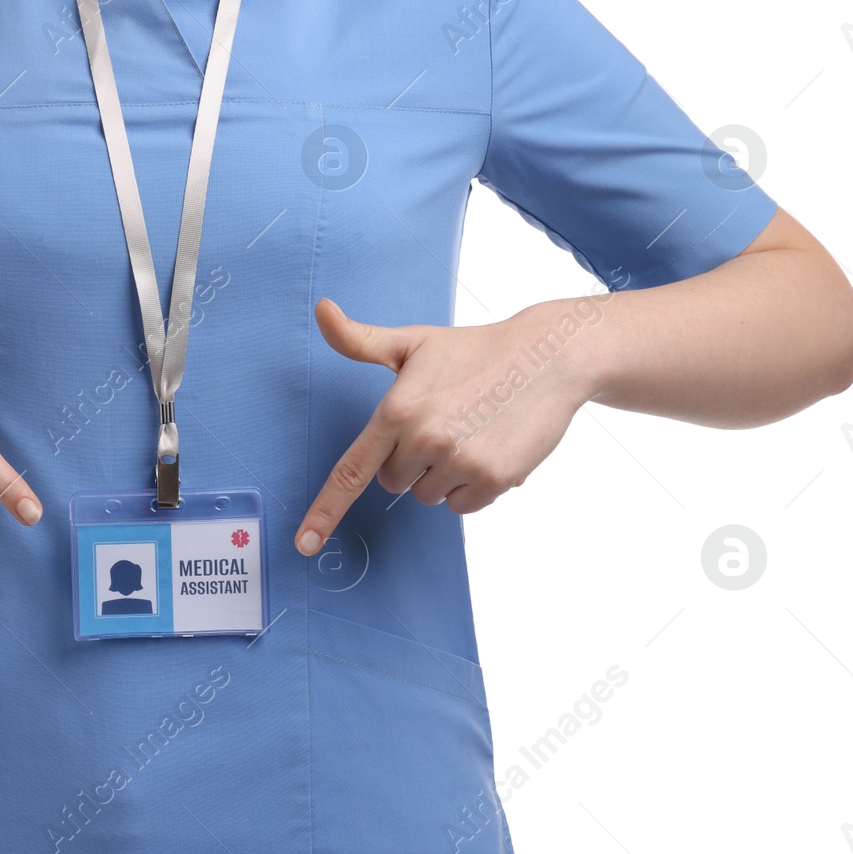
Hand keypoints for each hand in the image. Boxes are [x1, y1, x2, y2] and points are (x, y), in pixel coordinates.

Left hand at [294, 297, 595, 554]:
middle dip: (411, 461)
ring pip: (429, 496)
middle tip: (443, 423)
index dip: (325, 510)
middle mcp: (425, 438)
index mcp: (397, 410)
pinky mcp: (494, 479)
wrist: (547, 357)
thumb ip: (360, 340)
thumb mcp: (413, 342)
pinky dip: (473, 486)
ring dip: (443, 475)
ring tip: (470, 431)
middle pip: (394, 481)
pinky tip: (489, 447)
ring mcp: (460, 461)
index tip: (305, 542)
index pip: (351, 470)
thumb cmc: (473, 350)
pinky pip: (463, 505)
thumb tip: (321, 310)